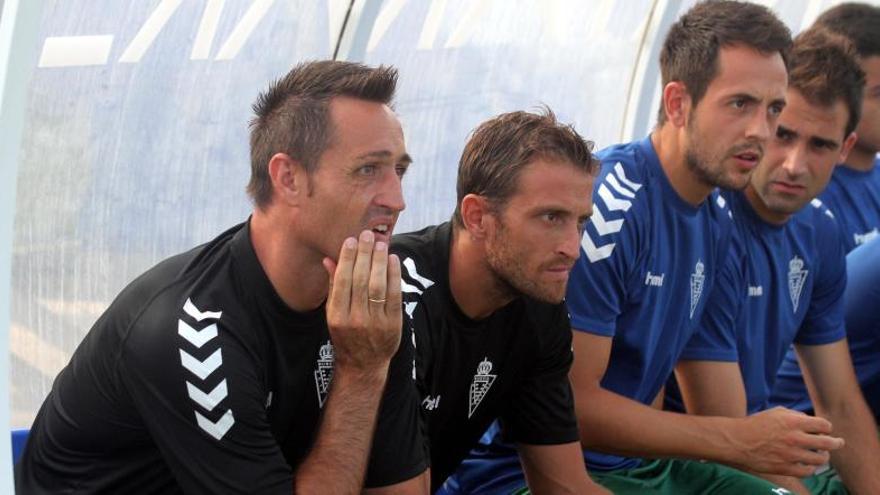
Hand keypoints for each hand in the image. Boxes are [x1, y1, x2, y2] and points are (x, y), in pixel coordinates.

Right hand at [323, 230, 401, 372]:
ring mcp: (375, 322)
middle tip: (367, 235)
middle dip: (364, 254)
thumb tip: (328, 259)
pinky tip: (393, 260)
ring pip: (377, 286)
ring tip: (380, 243)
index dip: (346, 258)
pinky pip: (394, 295)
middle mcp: (355, 319)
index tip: (351, 240)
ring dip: (379, 261)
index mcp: (337, 316)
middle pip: (360, 280)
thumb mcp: (333, 314)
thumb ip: (333, 286)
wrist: (363, 364)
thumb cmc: (346, 335)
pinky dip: (394, 275)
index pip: (342, 281)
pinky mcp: (393, 324)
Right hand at [730, 406, 843, 476]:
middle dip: (836, 443)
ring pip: (820, 459)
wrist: (737, 441)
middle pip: (828, 443)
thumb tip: (811, 421)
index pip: (824, 425)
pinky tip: (809, 465)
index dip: (827, 427)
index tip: (825, 429)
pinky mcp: (785, 468)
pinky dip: (811, 468)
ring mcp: (791, 455)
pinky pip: (808, 471)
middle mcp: (795, 438)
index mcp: (793, 422)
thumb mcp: (776, 412)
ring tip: (822, 455)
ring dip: (824, 456)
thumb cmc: (755, 424)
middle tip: (838, 443)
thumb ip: (796, 415)